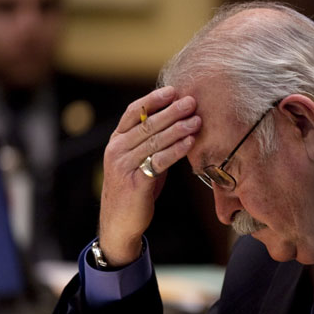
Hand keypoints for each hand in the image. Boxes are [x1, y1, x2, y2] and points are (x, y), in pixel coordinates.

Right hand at [97, 86, 201, 266]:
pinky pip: (158, 161)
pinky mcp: (136, 182)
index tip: (173, 91)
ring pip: (154, 141)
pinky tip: (190, 142)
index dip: (153, 100)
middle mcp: (117, 150)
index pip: (133, 112)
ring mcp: (124, 165)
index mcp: (117, 141)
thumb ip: (152, 143)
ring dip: (177, 128)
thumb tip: (177, 123)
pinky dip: (175, 150)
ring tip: (197, 120)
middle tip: (192, 102)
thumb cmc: (135, 189)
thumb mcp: (140, 161)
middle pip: (146, 124)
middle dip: (171, 111)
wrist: (120, 223)